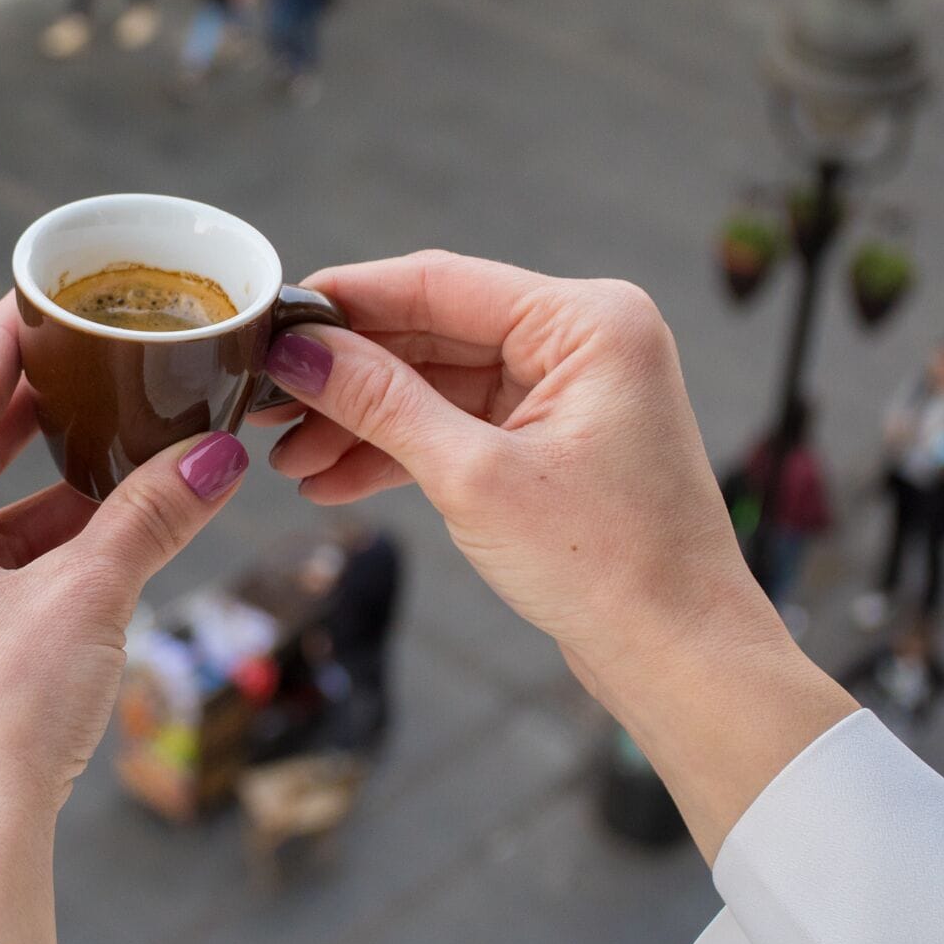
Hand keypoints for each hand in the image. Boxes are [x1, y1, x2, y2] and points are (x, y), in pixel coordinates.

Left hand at [0, 298, 249, 943]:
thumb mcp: (87, 597)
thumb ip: (150, 515)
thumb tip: (219, 453)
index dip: (11, 340)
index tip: (47, 291)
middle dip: (42, 422)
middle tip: (105, 366)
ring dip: (52, 501)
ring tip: (129, 457)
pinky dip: (36, 562)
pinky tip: (101, 548)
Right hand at [257, 252, 852, 855]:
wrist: (683, 661)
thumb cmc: (610, 567)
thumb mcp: (474, 477)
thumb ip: (381, 402)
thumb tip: (300, 352)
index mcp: (589, 321)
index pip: (438, 282)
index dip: (345, 301)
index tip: (269, 319)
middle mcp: (585, 340)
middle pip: (431, 331)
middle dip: (344, 374)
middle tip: (260, 400)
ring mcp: (570, 392)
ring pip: (436, 384)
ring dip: (361, 421)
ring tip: (285, 459)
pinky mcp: (554, 442)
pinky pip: (459, 425)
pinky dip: (399, 451)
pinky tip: (331, 479)